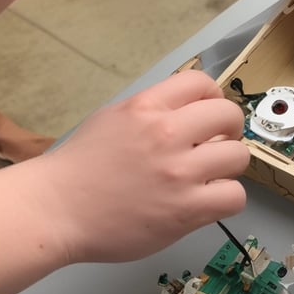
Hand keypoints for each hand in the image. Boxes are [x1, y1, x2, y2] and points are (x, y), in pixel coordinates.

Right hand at [38, 70, 248, 263]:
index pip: (202, 82)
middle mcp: (166, 134)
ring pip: (238, 157)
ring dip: (229, 167)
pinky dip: (227, 199)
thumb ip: (153, 111)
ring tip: (210, 178)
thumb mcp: (113, 119)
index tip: (209, 118)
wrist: (55, 210)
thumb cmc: (81, 168)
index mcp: (145, 107)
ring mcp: (179, 173)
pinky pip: (235, 196)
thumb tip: (193, 112)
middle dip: (229, 131)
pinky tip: (208, 201)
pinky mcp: (186, 209)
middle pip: (228, 115)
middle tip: (217, 147)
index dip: (214, 99)